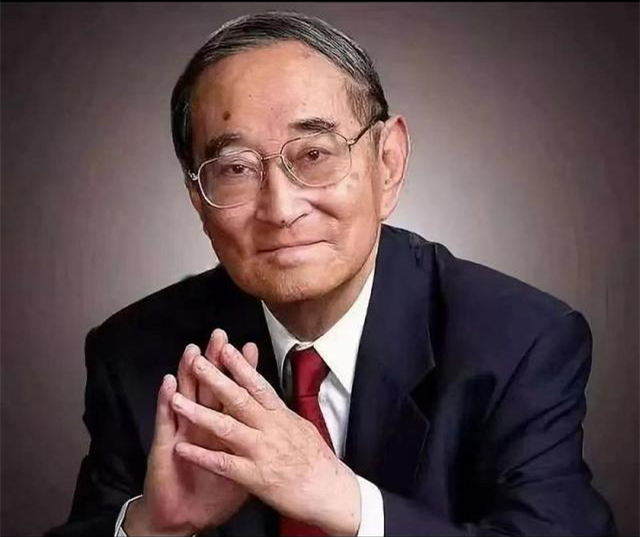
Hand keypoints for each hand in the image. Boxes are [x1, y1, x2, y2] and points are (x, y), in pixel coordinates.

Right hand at [124, 330, 256, 535]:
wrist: (184, 518)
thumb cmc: (214, 494)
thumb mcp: (244, 469)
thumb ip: (254, 445)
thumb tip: (276, 426)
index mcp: (224, 428)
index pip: (235, 393)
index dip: (243, 371)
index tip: (251, 346)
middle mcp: (202, 423)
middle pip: (210, 386)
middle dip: (215, 361)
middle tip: (220, 335)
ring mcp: (182, 432)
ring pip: (185, 396)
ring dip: (188, 373)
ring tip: (193, 350)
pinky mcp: (165, 446)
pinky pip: (165, 422)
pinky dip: (165, 402)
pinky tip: (168, 384)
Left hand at [169, 343, 361, 535]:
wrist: (330, 493)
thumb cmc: (318, 462)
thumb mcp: (302, 428)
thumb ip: (281, 414)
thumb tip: (269, 399)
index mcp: (281, 416)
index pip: (258, 385)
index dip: (240, 365)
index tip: (225, 349)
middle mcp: (270, 429)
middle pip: (238, 399)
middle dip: (215, 379)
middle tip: (196, 362)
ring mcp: (261, 452)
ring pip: (225, 428)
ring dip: (198, 413)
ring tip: (176, 400)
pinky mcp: (254, 477)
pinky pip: (222, 464)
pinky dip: (201, 456)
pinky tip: (182, 448)